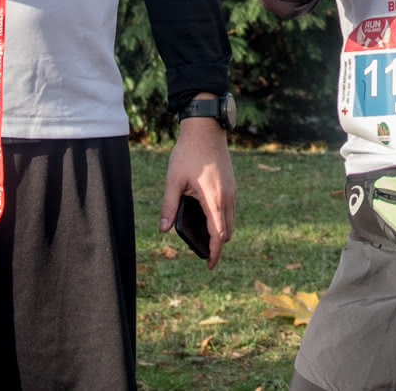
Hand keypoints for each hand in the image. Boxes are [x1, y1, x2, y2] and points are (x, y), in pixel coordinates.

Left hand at [160, 115, 236, 269]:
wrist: (206, 129)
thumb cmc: (188, 153)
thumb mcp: (173, 180)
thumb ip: (169, 205)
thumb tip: (163, 230)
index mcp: (213, 199)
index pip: (218, 235)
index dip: (215, 253)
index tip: (209, 266)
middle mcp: (227, 197)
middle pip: (227, 231)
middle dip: (217, 245)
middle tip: (203, 253)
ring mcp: (232, 190)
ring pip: (230, 220)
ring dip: (220, 231)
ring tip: (205, 237)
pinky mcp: (232, 184)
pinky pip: (230, 209)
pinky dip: (222, 219)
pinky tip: (208, 217)